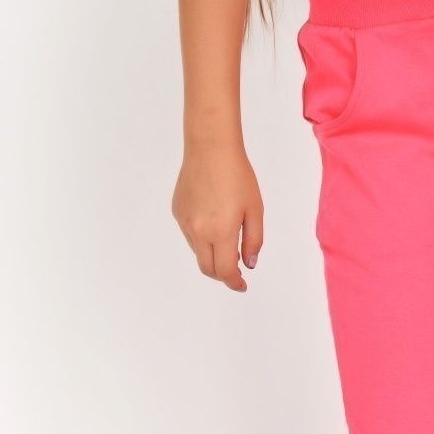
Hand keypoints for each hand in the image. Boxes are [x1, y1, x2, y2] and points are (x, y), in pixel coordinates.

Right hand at [172, 143, 263, 292]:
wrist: (210, 148)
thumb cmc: (238, 176)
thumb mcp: (255, 210)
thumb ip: (254, 241)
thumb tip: (248, 264)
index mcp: (220, 232)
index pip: (225, 271)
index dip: (234, 283)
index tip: (242, 285)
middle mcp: (198, 231)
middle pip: (208, 268)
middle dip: (222, 274)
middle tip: (236, 269)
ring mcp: (185, 222)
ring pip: (198, 252)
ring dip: (213, 254)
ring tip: (227, 236)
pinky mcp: (178, 212)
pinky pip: (190, 235)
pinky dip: (203, 238)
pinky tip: (213, 219)